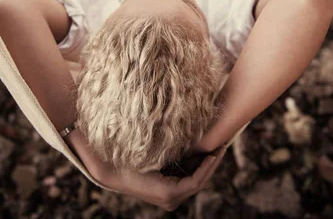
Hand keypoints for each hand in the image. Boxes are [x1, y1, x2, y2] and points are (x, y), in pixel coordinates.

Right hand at [97, 144, 227, 211]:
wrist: (110, 172)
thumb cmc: (126, 160)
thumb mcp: (144, 152)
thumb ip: (161, 146)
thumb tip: (177, 133)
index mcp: (167, 192)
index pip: (197, 181)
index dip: (209, 166)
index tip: (216, 150)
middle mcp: (170, 199)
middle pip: (199, 182)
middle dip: (212, 164)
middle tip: (222, 146)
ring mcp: (169, 198)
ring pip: (195, 182)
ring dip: (206, 166)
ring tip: (216, 147)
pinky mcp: (167, 193)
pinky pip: (187, 181)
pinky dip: (196, 168)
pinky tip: (202, 153)